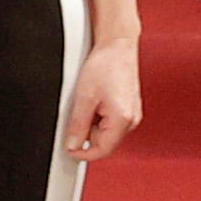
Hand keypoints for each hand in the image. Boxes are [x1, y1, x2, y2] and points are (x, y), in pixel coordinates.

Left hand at [65, 40, 143, 162]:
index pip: (103, 150)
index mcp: (123, 119)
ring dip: (92, 124)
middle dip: (87, 134)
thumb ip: (78, 125)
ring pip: (106, 132)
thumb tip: (72, 145)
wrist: (117, 47)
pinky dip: (99, 116)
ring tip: (88, 101)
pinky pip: (111, 122)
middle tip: (77, 112)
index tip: (68, 151)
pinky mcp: (129, 109)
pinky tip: (95, 100)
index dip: (83, 154)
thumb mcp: (83, 98)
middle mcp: (132, 120)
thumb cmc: (104, 66)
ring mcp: (132, 115)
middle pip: (104, 142)